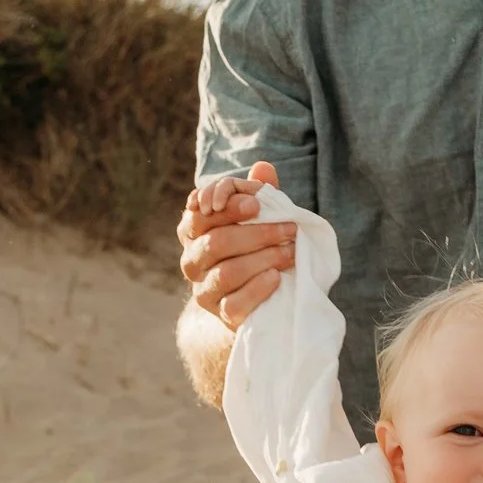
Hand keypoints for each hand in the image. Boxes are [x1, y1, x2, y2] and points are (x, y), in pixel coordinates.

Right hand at [179, 161, 293, 329]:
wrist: (253, 298)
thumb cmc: (253, 249)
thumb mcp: (256, 219)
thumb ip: (256, 194)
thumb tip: (263, 168)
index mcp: (193, 231)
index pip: (200, 215)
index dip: (227, 207)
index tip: (257, 204)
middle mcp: (192, 261)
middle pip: (216, 243)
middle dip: (256, 234)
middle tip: (289, 229)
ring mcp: (204, 290)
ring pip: (226, 273)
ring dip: (263, 259)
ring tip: (290, 252)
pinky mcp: (221, 315)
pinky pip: (235, 304)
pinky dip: (257, 289)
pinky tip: (276, 277)